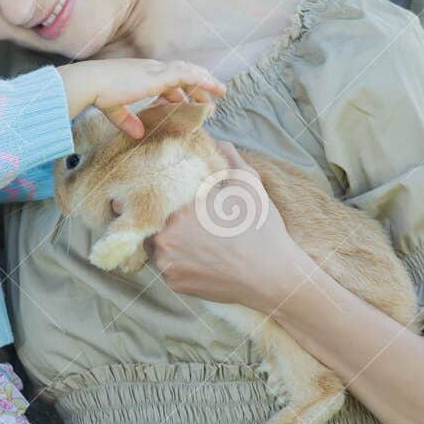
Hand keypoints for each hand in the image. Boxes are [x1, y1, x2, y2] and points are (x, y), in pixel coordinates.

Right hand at [58, 58, 225, 137]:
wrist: (92, 82)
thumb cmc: (98, 92)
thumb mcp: (115, 108)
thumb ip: (127, 120)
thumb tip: (138, 133)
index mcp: (142, 73)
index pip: (168, 78)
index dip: (180, 89)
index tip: (187, 100)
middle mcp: (152, 68)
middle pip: (182, 73)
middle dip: (197, 84)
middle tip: (209, 98)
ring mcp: (157, 70)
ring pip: (189, 72)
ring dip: (205, 81)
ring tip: (220, 92)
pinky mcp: (159, 76)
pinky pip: (189, 76)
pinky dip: (203, 81)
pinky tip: (215, 89)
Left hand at [141, 141, 317, 309]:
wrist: (273, 278)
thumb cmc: (261, 230)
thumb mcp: (248, 186)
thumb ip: (227, 159)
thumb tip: (215, 140)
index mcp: (179, 209)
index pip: (155, 194)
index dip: (160, 191)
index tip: (170, 193)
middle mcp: (165, 236)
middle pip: (150, 218)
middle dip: (162, 215)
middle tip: (186, 216)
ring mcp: (167, 262)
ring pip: (154, 243)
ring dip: (166, 237)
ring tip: (193, 236)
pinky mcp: (173, 283)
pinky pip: (165, 265)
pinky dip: (177, 259)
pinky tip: (198, 256)